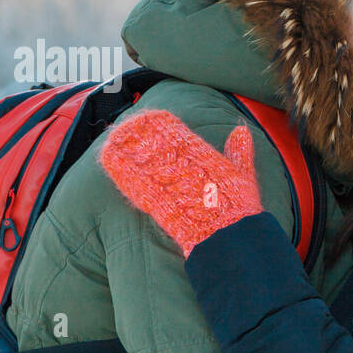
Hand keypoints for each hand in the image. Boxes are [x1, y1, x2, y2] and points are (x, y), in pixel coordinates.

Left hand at [99, 109, 261, 257]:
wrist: (225, 234)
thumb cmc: (238, 207)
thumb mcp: (244, 174)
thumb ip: (240, 151)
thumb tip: (241, 130)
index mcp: (203, 154)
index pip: (177, 133)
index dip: (161, 125)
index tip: (150, 119)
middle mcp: (181, 163)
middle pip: (155, 142)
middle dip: (140, 134)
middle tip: (127, 127)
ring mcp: (166, 180)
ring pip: (140, 157)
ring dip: (126, 146)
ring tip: (115, 137)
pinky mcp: (152, 198)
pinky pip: (132, 179)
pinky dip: (119, 167)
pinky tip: (109, 157)